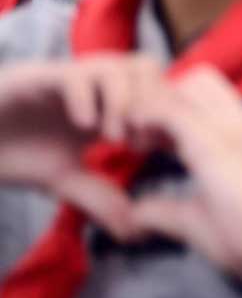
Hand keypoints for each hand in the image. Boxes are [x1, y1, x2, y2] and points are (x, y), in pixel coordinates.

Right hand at [0, 56, 166, 238]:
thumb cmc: (12, 151)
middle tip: (139, 144)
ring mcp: (66, 80)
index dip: (169, 118)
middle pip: (147, 67)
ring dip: (125, 102)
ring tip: (112, 138)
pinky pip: (74, 75)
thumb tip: (134, 231)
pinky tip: (82, 126)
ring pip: (117, 65)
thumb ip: (98, 197)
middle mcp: (91, 87)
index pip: (158, 92)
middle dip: (153, 105)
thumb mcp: (63, 179)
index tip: (165, 151)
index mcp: (104, 106)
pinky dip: (87, 98)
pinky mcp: (36, 78)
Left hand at [123, 67, 241, 294]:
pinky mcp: (211, 141)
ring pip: (180, 86)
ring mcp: (228, 127)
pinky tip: (132, 145)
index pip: (206, 94)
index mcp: (241, 135)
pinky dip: (142, 119)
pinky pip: (166, 109)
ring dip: (150, 106)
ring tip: (134, 140)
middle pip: (194, 78)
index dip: (173, 108)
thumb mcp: (196, 215)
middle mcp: (238, 122)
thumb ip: (165, 208)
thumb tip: (134, 216)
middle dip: (162, 100)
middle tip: (140, 137)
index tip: (151, 143)